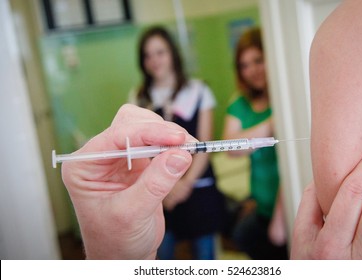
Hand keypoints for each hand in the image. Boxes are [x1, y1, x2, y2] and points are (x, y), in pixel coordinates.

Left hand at [61, 105, 194, 258]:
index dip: (149, 133)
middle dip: (159, 130)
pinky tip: (183, 153)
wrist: (123, 256)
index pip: (117, 136)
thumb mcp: (132, 214)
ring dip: (166, 134)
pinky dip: (171, 144)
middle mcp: (100, 157)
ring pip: (143, 128)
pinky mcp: (138, 163)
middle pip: (130, 124)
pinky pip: (155, 143)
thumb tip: (181, 154)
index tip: (177, 138)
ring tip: (187, 148)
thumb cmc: (116, 240)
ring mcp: (120, 158)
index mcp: (84, 166)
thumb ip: (155, 183)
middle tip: (185, 143)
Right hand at [291, 143, 361, 258]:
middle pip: (351, 194)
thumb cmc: (321, 274)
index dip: (340, 168)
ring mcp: (360, 262)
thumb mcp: (304, 255)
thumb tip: (319, 183)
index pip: (317, 195)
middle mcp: (332, 253)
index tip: (359, 156)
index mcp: (309, 245)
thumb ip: (309, 219)